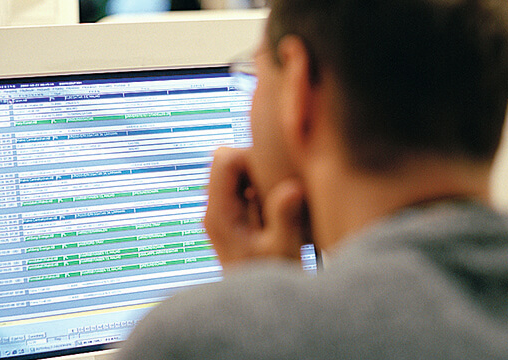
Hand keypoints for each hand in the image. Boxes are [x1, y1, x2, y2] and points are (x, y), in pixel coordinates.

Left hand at [204, 147, 311, 270]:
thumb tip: (292, 188)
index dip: (252, 157)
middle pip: (227, 160)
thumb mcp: (284, 250)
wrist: (257, 308)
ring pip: (237, 173)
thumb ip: (286, 216)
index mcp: (218, 214)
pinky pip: (245, 188)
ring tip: (277, 204)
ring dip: (259, 179)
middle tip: (277, 190)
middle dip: (255, 166)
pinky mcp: (234, 217)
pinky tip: (276, 211)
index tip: (275, 176)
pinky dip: (261, 190)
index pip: (225, 159)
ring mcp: (223, 213)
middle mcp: (214, 210)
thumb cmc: (270, 279)